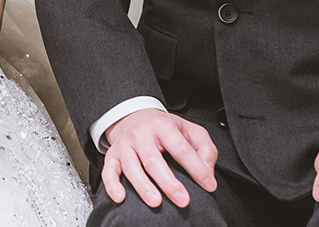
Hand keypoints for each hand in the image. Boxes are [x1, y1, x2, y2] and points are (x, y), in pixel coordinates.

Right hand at [101, 108, 218, 209]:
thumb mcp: (191, 131)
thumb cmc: (166, 129)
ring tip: (156, 202)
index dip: (196, 168)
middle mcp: (142, 134)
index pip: (181, 149)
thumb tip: (207, 172)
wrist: (137, 117)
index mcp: (164, 126)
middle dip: (169, 182)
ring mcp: (126, 145)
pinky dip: (112, 185)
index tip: (209, 185)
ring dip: (143, 186)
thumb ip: (205, 149)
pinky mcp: (113, 155)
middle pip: (154, 160)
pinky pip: (109, 171)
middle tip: (183, 200)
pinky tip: (121, 197)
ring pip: (132, 167)